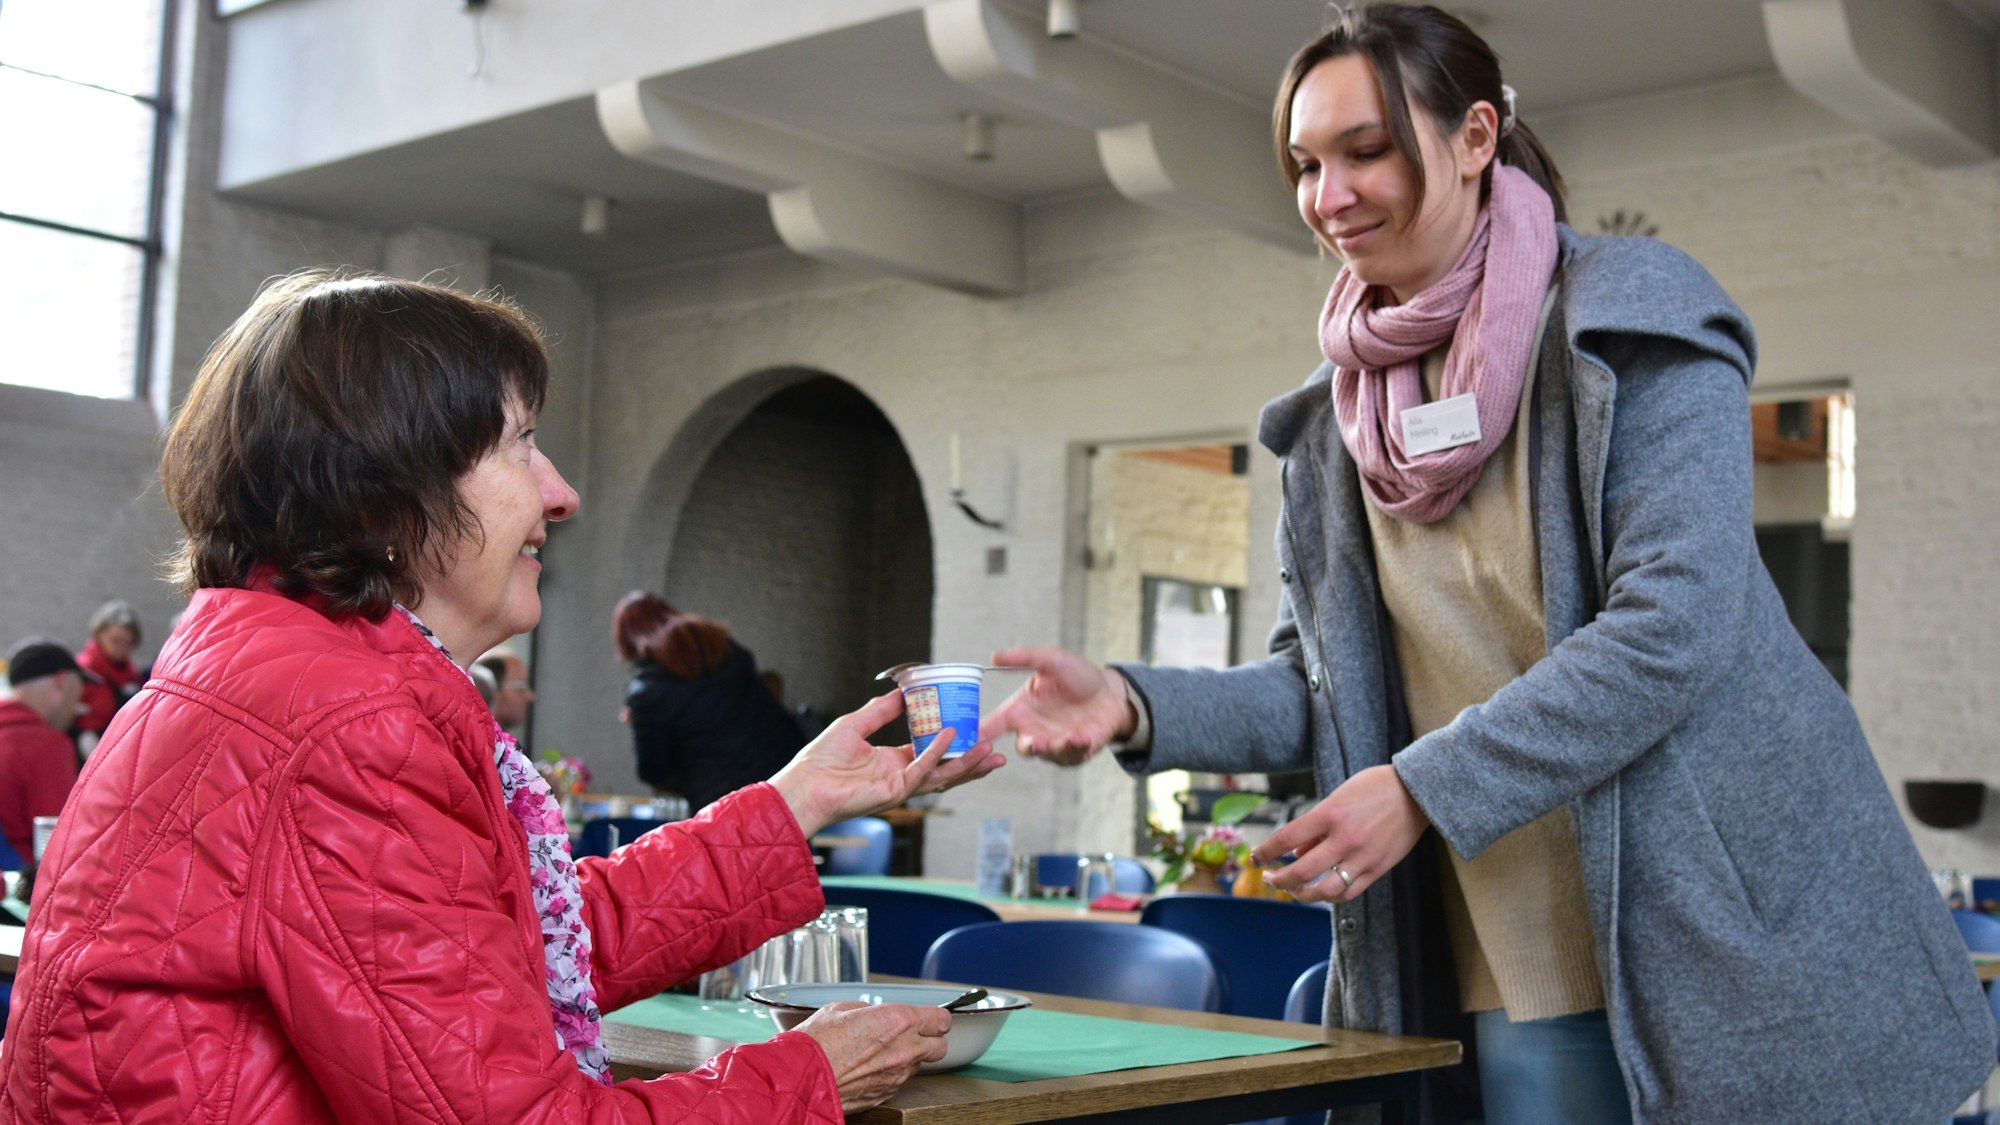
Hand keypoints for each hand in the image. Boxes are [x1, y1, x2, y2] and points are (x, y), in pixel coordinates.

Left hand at [769, 690, 1004, 836]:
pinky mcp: (894, 791)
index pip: (929, 753)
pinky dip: (937, 754)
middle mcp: (900, 776)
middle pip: (944, 769)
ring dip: (966, 763)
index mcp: (892, 763)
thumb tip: (902, 693)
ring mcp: (900, 786)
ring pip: (942, 775)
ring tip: (989, 750)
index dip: (950, 742)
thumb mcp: (855, 723)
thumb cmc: (821, 759)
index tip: (969, 728)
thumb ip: (880, 711)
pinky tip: (951, 737)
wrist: (804, 784)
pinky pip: (921, 771)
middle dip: (971, 762)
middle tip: (995, 750)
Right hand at [793, 1001, 949, 1112]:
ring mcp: (896, 1076)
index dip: (936, 1018)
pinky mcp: (885, 1094)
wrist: (800, 1077)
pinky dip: (890, 1075)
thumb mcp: (841, 1009)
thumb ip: (867, 1011)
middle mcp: (904, 1049)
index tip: (929, 1018)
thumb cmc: (816, 1042)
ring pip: (918, 1066)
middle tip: (914, 1035)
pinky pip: (898, 1082)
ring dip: (907, 1058)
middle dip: (931, 1040)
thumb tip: (872, 1015)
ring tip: (881, 1053)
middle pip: (940, 1047)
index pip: (941, 1020)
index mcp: (897, 1021)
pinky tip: (869, 1069)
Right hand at [979, 646, 1133, 766]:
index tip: (969, 740)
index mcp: (1021, 710)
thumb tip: (994, 656)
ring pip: (1049, 754)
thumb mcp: (1051, 660)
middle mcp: (1034, 730)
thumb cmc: (1076, 675)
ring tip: (1065, 737)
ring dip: (1055, 748)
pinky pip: (1072, 755)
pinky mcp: (1077, 751)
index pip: (994, 725)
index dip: (979, 734)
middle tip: (1032, 743)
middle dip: (1027, 747)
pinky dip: (1075, 748)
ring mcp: (1055, 743)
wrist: (1110, 691)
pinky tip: (1080, 737)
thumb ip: (1024, 658)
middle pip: (1023, 747)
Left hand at [1250, 765, 1429, 903]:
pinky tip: (1321, 892)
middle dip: (1279, 879)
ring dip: (1302, 895)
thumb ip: (1316, 827)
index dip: (1266, 851)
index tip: (1255, 858)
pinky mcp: (1378, 869)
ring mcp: (1362, 857)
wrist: (1416, 792)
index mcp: (1330, 814)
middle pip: (1301, 871)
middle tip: (1269, 879)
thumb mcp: (1338, 797)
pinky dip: (1330, 896)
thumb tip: (1296, 854)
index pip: (1286, 838)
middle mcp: (1344, 838)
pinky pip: (1348, 892)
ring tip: (1293, 891)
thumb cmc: (1374, 788)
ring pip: (1324, 890)